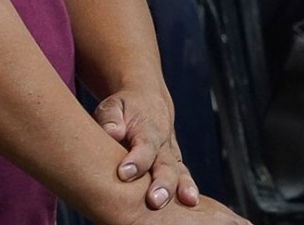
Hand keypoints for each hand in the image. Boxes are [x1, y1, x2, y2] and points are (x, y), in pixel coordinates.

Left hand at [94, 87, 198, 212]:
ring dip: (180, 188)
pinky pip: (184, 177)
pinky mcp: (175, 165)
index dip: (136, 160)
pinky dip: (189, 189)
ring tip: (186, 201)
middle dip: (163, 183)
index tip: (124, 174)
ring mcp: (171, 155)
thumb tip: (112, 131)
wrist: (146, 100)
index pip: (145, 145)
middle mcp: (163, 143)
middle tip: (154, 200)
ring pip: (179, 173)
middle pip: (166, 164)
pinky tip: (192, 202)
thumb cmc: (124, 108)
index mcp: (147, 128)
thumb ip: (111, 118)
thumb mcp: (112, 107)